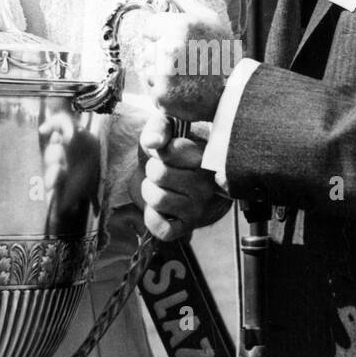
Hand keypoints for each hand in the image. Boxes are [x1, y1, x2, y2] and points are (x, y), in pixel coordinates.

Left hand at [135, 111, 229, 242]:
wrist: (178, 183)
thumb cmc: (171, 155)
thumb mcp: (166, 131)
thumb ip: (159, 128)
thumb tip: (154, 142)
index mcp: (204, 157)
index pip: (171, 150)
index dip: (159, 151)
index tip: (165, 153)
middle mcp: (206, 184)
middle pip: (159, 174)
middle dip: (151, 172)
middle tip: (160, 173)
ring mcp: (198, 208)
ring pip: (158, 199)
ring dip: (149, 192)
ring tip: (159, 188)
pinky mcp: (187, 227)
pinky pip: (162, 228)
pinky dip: (152, 219)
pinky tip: (158, 210)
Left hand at [139, 1, 238, 122]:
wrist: (233, 92)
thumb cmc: (222, 53)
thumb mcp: (210, 20)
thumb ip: (183, 2)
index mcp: (180, 27)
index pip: (149, 27)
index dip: (161, 33)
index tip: (175, 41)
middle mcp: (169, 50)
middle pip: (147, 49)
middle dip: (161, 54)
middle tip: (184, 62)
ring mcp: (164, 75)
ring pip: (148, 69)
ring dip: (161, 72)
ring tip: (184, 76)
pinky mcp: (161, 96)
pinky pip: (152, 88)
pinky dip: (164, 90)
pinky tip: (182, 89)